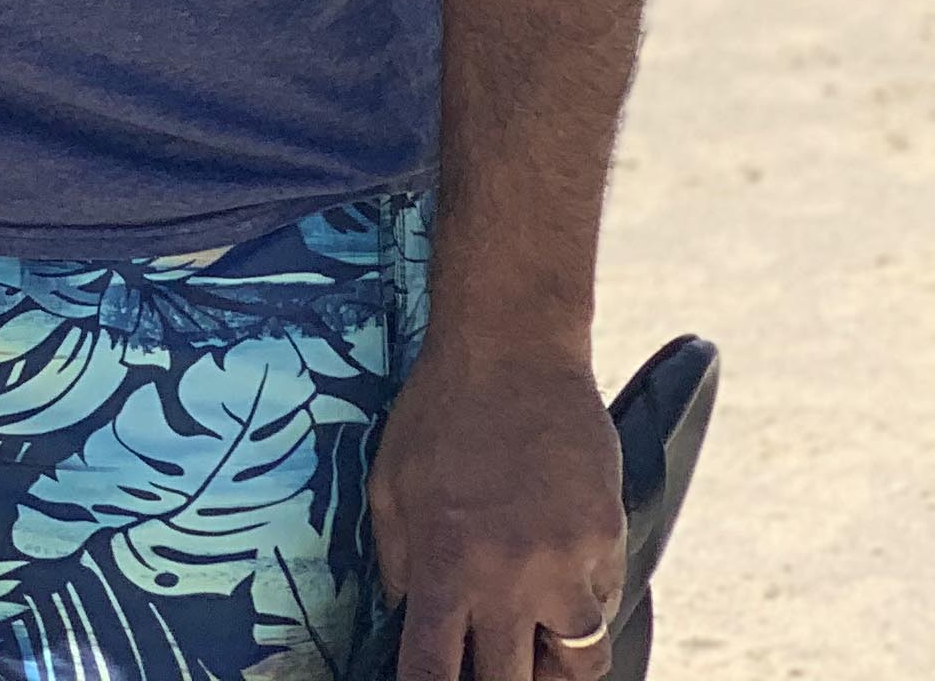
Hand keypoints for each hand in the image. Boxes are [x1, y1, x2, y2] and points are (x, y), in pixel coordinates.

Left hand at [373, 342, 624, 679]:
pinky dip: (586, 602)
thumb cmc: (439, 414)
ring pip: (581, 659)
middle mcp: (512, 576)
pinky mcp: (611, 538)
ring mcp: (570, 561)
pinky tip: (560, 569)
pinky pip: (606, 601)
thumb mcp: (390, 488)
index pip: (435, 672)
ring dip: (558, 659)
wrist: (513, 351)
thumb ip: (401, 565)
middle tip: (497, 665)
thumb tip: (409, 620)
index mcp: (448, 566)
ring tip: (535, 636)